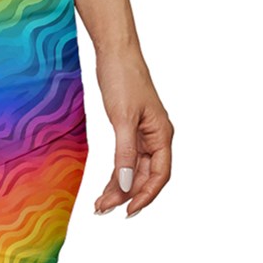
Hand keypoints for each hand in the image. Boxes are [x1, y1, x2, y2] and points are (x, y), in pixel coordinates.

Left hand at [92, 49, 173, 217]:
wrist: (114, 51)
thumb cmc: (123, 78)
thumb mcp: (122, 118)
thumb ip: (124, 153)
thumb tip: (125, 185)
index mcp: (162, 134)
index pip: (160, 175)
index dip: (146, 195)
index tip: (128, 211)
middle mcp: (156, 136)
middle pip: (144, 175)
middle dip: (126, 194)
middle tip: (103, 208)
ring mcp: (143, 133)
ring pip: (134, 168)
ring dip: (119, 186)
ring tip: (100, 203)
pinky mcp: (129, 127)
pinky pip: (125, 157)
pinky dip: (116, 171)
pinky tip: (106, 184)